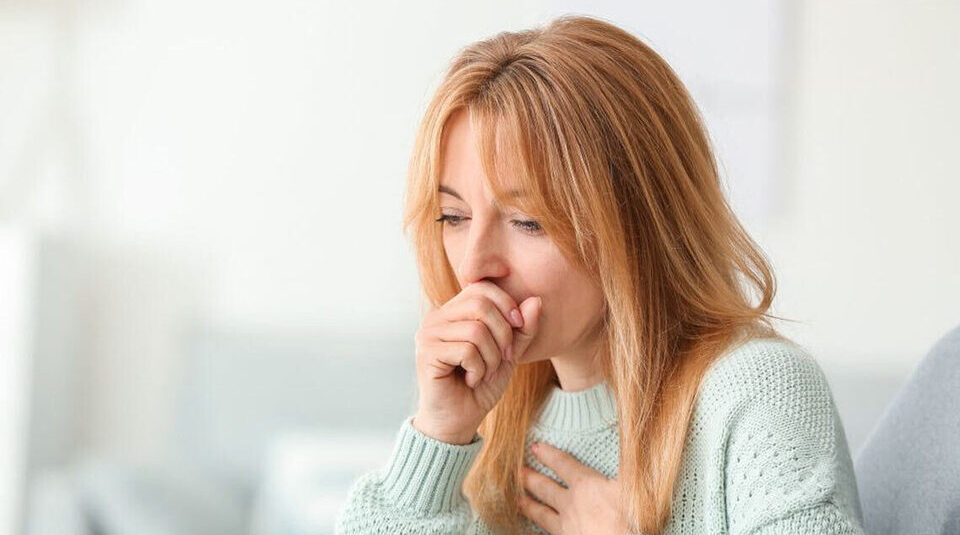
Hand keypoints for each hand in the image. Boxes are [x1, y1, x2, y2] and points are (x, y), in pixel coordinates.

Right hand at [412, 281, 541, 444]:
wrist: (459, 420)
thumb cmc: (482, 385)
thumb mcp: (511, 354)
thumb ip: (523, 328)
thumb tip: (536, 300)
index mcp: (454, 311)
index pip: (482, 288)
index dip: (506, 304)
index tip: (518, 328)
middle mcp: (437, 317)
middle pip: (481, 304)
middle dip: (503, 334)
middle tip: (503, 358)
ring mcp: (429, 334)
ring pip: (476, 330)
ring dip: (491, 358)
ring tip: (484, 373)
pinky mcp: (426, 353)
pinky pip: (466, 350)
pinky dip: (479, 369)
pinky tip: (471, 380)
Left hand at [517, 441, 630, 534]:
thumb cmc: (630, 519)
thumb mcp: (634, 482)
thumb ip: (630, 457)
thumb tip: (630, 431)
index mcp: (586, 486)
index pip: (563, 465)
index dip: (549, 455)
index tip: (535, 447)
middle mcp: (570, 505)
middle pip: (546, 488)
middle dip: (530, 478)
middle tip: (516, 471)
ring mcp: (566, 528)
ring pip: (542, 514)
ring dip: (529, 505)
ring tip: (517, 500)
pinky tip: (526, 533)